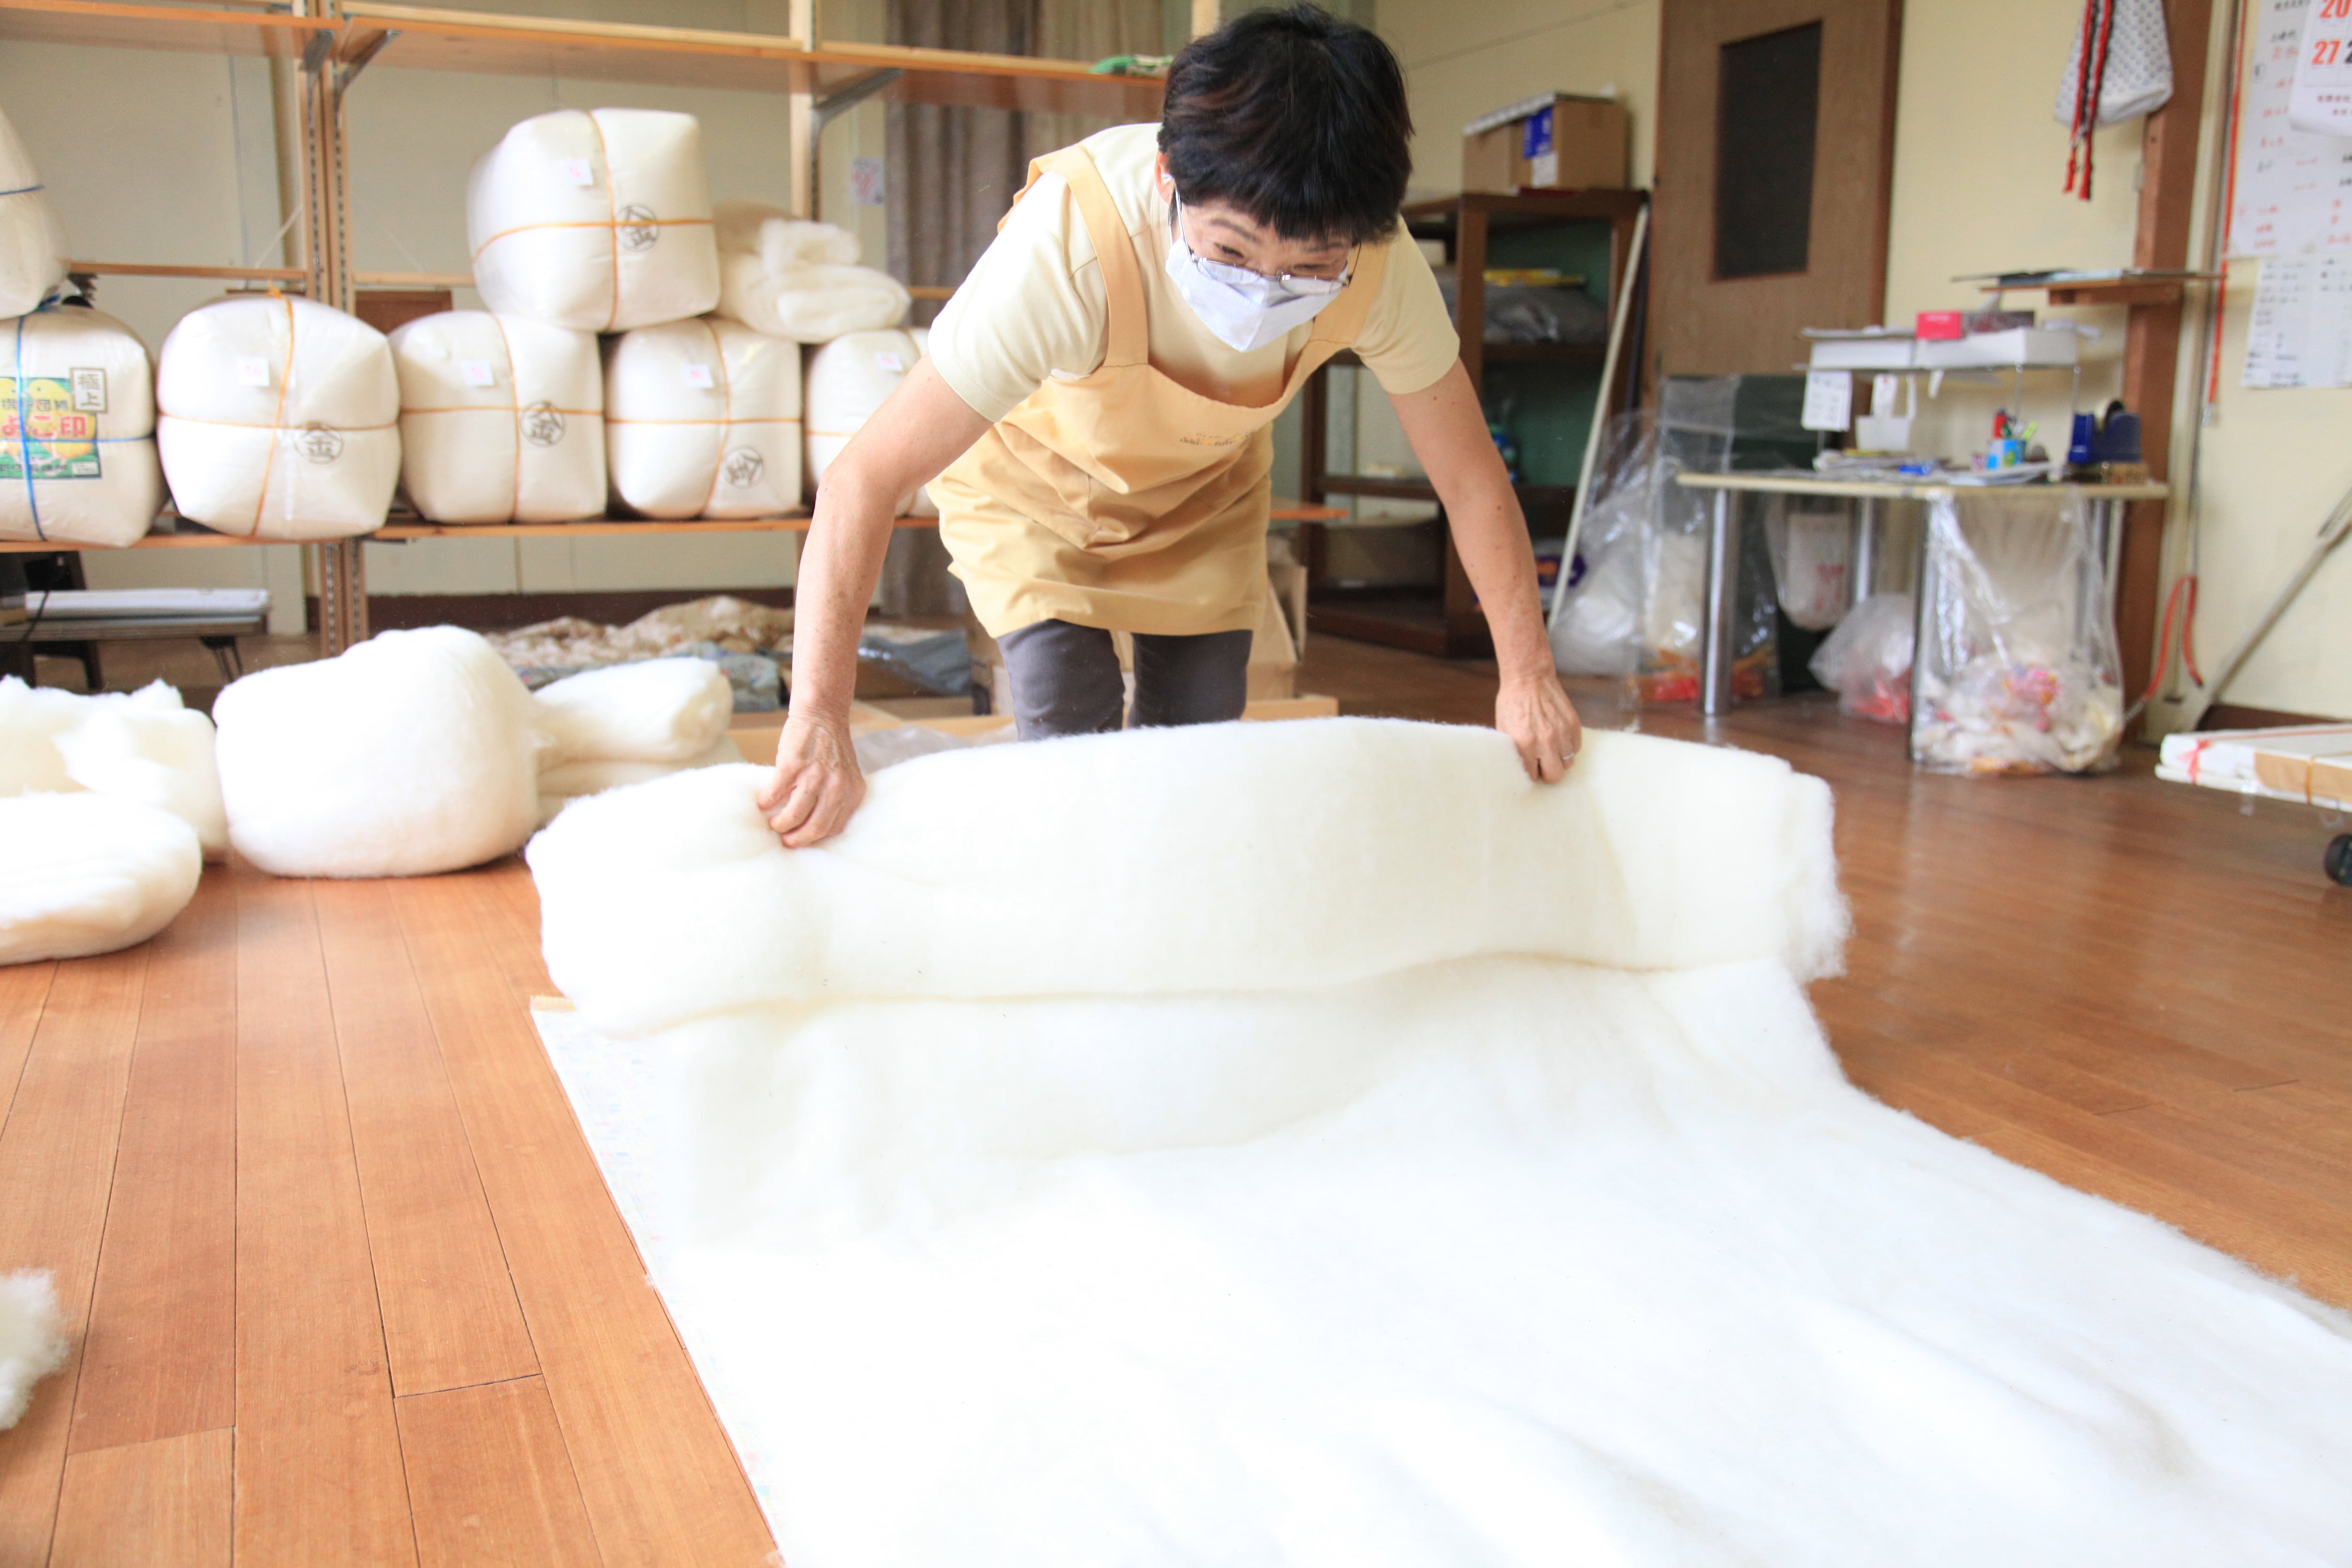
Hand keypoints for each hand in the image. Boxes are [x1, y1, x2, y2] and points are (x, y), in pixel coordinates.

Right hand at [758, 713, 865, 846]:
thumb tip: (813, 824)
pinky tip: (763, 803)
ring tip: (774, 824)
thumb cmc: (831, 747)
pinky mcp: (793, 765)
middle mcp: (836, 787)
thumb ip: (836, 798)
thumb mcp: (845, 775)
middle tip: (785, 840)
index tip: (802, 840)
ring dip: (780, 825)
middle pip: (815, 828)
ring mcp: (814, 776)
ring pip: (794, 815)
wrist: (822, 714)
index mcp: (852, 792)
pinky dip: (766, 803)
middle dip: (796, 840)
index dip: (815, 838)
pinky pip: (775, 794)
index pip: (834, 828)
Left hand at [1496, 673, 1581, 782]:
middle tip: (1542, 763)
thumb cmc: (1512, 703)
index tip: (1530, 766)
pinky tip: (1558, 738)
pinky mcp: (1574, 724)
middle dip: (1548, 772)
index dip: (1531, 772)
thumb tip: (1520, 769)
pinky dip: (1568, 747)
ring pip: (1568, 763)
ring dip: (1559, 759)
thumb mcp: (1504, 730)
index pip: (1533, 775)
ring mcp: (1562, 733)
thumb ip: (1514, 751)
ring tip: (1550, 748)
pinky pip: (1576, 748)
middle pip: (1555, 775)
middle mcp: (1546, 741)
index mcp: (1525, 743)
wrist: (1529, 678)